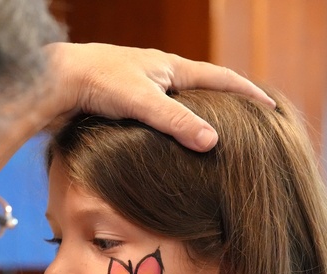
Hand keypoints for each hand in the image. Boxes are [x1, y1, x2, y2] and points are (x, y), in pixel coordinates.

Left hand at [45, 42, 274, 150]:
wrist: (54, 82)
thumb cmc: (97, 81)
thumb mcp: (143, 101)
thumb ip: (177, 122)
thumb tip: (213, 143)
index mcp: (171, 68)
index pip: (222, 79)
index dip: (248, 94)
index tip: (272, 107)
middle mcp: (159, 76)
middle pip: (202, 92)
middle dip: (225, 108)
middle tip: (248, 128)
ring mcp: (140, 91)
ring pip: (176, 109)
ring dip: (194, 123)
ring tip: (211, 146)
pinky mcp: (121, 107)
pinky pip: (154, 121)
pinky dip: (168, 135)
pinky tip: (169, 153)